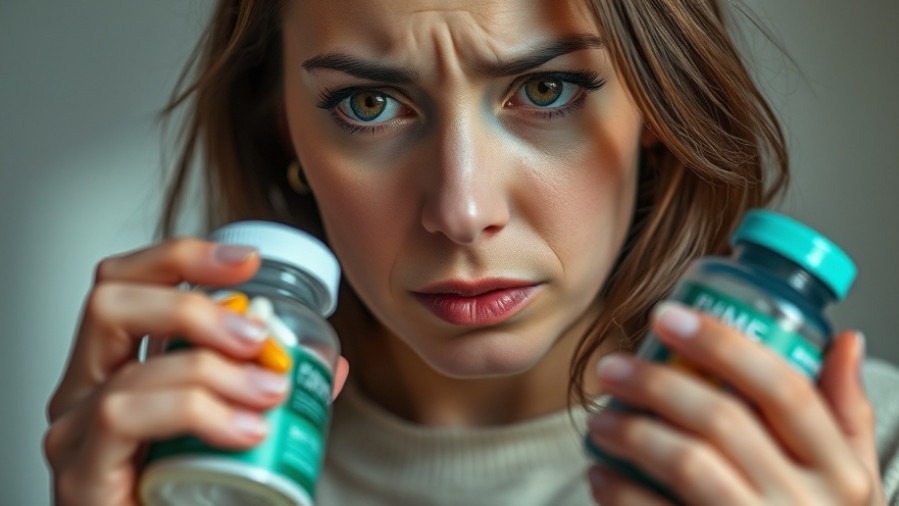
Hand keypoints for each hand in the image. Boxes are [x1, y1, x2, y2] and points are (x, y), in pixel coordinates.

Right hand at [43, 239, 349, 505]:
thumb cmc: (191, 496)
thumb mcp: (237, 428)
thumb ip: (271, 392)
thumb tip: (325, 366)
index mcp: (117, 369)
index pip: (129, 285)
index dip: (182, 258)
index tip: (247, 263)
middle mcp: (86, 393)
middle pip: (111, 303)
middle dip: (194, 306)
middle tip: (257, 337)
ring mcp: (76, 434)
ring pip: (131, 369)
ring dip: (214, 372)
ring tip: (266, 395)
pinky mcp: (81, 475)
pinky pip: (124, 417)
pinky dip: (195, 412)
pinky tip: (243, 431)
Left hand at [586, 302, 884, 504]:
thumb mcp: (854, 482)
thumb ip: (845, 416)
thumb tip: (843, 340)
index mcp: (841, 472)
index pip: (784, 388)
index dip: (723, 343)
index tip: (668, 316)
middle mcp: (805, 504)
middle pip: (724, 420)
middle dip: (657, 383)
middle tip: (612, 367)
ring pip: (688, 464)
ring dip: (632, 432)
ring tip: (600, 418)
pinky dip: (620, 491)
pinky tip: (600, 473)